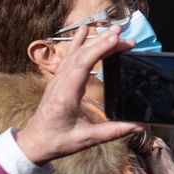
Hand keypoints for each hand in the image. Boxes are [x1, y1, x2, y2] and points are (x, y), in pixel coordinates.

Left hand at [16, 25, 140, 165]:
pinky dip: (78, 42)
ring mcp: (58, 80)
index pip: (82, 65)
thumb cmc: (58, 141)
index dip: (99, 49)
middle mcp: (60, 83)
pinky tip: (85, 30)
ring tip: (114, 29)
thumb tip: (140, 126)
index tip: (116, 39)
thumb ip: (114, 131)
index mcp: (65, 95)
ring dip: (94, 40)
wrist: (33, 143)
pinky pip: (69, 56)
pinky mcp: (59, 80)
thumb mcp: (87, 139)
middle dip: (102, 41)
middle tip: (123, 33)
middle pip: (81, 55)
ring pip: (76, 53)